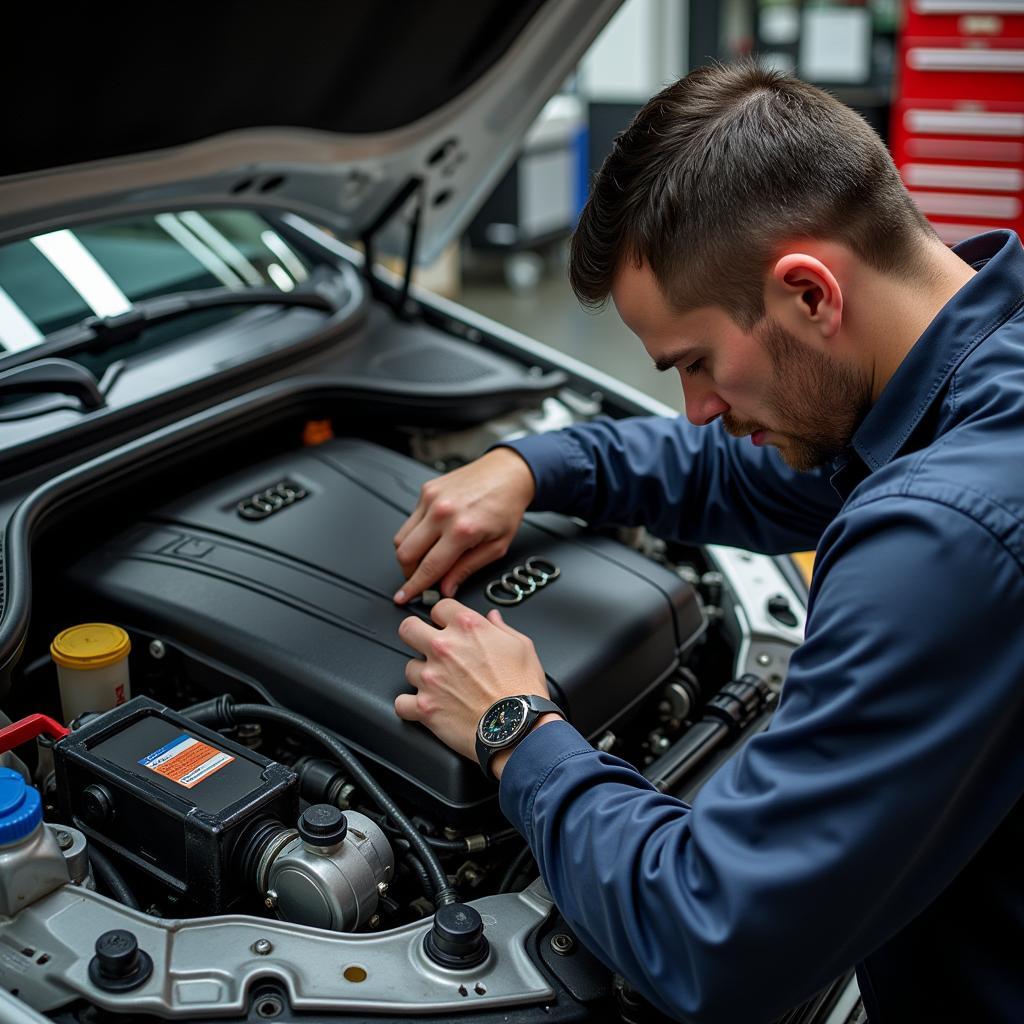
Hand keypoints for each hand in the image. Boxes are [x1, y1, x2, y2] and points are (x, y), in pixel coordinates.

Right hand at [393, 447, 535, 604]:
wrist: (508, 474)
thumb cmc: (506, 507)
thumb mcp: (496, 547)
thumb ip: (467, 569)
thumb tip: (445, 588)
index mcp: (462, 530)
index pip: (429, 567)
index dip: (414, 587)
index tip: (403, 597)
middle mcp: (442, 512)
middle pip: (405, 553)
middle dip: (408, 573)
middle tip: (418, 579)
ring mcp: (431, 499)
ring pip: (401, 537)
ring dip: (408, 554)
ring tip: (427, 558)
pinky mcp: (426, 490)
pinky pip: (410, 520)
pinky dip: (416, 534)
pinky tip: (433, 535)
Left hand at [395, 599, 550, 766]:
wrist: (519, 728)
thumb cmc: (523, 690)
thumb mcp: (522, 647)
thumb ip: (501, 628)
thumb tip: (492, 618)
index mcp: (467, 627)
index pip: (439, 607)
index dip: (444, 618)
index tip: (447, 627)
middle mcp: (444, 648)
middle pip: (408, 628)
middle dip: (415, 635)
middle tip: (426, 646)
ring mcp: (430, 677)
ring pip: (408, 668)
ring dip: (421, 676)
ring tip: (441, 686)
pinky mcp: (424, 706)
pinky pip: (401, 703)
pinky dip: (411, 707)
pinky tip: (425, 706)